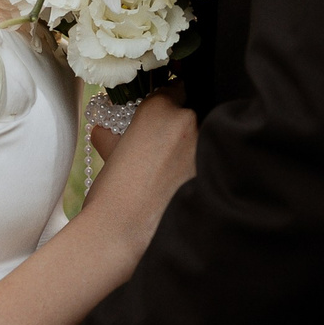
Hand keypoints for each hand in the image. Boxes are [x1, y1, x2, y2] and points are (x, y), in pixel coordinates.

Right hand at [84, 91, 197, 246]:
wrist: (122, 235)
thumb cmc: (111, 195)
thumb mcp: (109, 155)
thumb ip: (113, 135)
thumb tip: (107, 132)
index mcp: (159, 108)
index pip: (173, 90)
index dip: (168, 105)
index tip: (163, 120)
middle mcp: (188, 121)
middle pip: (190, 117)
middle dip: (179, 133)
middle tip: (163, 155)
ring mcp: (204, 148)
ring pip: (202, 142)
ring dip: (191, 153)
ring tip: (171, 178)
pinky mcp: (216, 175)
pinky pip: (210, 166)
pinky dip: (200, 174)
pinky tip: (182, 190)